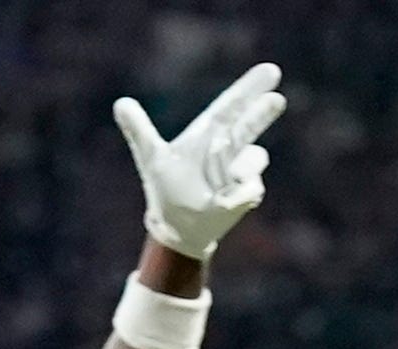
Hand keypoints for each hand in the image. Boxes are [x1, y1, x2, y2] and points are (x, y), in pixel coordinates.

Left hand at [114, 60, 283, 262]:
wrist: (177, 227)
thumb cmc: (167, 189)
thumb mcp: (150, 157)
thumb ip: (139, 129)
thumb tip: (120, 103)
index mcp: (209, 134)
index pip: (231, 106)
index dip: (249, 89)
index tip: (271, 72)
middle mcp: (229, 148)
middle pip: (250, 124)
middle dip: (263, 111)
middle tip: (277, 98)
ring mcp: (242, 170)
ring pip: (254, 158)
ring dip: (244, 166)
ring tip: (228, 179)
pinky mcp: (248, 192)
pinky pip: (249, 188)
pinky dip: (236, 195)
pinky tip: (222, 202)